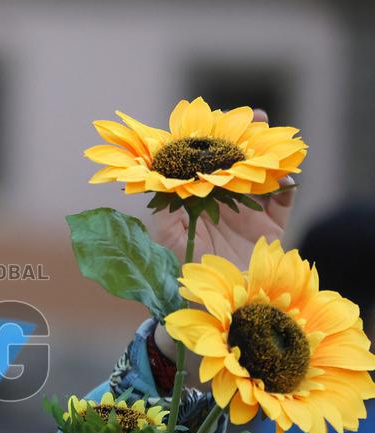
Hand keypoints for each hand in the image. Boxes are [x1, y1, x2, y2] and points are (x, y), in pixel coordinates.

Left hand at [148, 110, 295, 271]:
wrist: (213, 298)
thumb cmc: (182, 267)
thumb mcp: (167, 237)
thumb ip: (165, 209)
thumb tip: (161, 182)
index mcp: (201, 197)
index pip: (208, 161)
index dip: (214, 140)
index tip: (218, 121)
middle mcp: (226, 199)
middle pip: (240, 160)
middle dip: (247, 137)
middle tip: (255, 116)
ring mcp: (250, 210)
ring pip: (265, 173)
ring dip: (271, 152)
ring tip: (273, 136)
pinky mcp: (271, 226)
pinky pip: (284, 199)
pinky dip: (288, 184)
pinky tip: (286, 175)